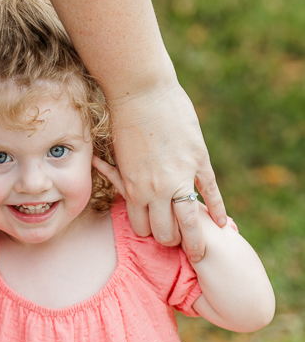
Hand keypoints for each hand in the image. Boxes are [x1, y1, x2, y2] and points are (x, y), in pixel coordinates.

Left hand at [105, 83, 225, 261]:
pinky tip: (222, 223)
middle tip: (179, 242)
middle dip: (171, 240)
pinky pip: (211, 192)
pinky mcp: (199, 161)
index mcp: (133, 189)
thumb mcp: (119, 157)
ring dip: (196, 240)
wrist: (140, 91)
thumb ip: (127, 177)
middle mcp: (156, 189)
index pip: (143, 228)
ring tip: (201, 250)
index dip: (151, 233)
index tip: (157, 234)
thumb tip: (127, 189)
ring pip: (189, 222)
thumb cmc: (123, 120)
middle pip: (166, 232)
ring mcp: (179, 176)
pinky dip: (217, 210)